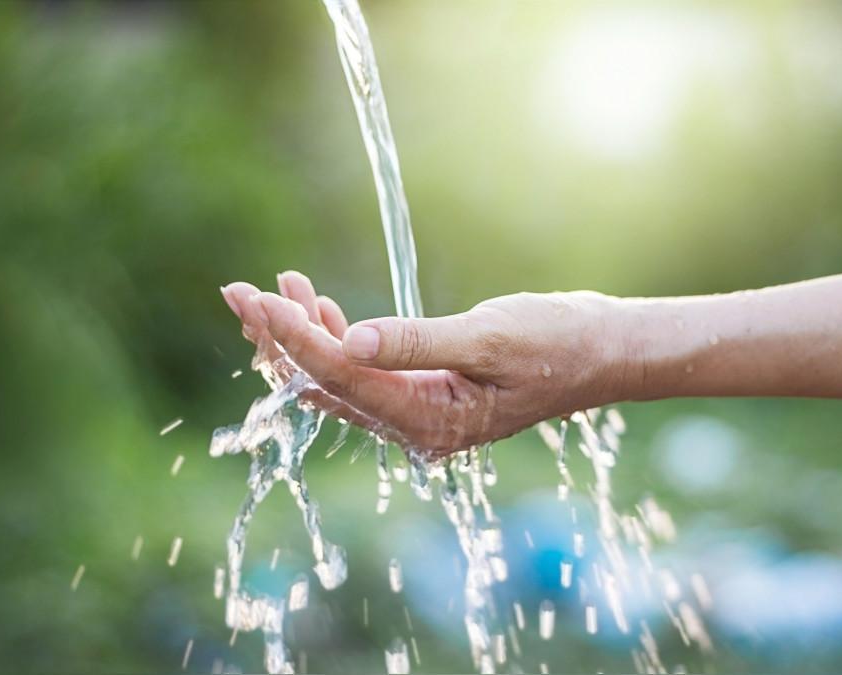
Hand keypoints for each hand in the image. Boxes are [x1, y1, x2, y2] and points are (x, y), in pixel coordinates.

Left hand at [221, 271, 625, 455]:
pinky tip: (315, 302)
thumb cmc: (560, 342)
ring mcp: (415, 411)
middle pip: (323, 387)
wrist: (603, 350)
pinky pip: (359, 371)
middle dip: (278, 339)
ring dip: (301, 334)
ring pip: (335, 379)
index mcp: (430, 421)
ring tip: (272, 286)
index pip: (341, 379)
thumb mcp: (491, 337)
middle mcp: (413, 426)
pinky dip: (332, 335)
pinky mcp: (420, 391)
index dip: (293, 338)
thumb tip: (347, 340)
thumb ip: (417, 342)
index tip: (256, 298)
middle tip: (237, 292)